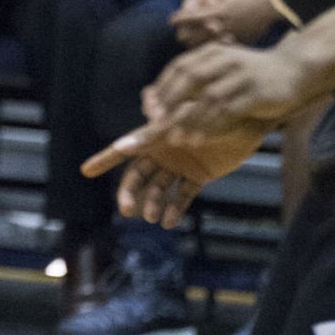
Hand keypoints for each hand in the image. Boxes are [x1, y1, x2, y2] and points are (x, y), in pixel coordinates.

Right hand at [82, 117, 270, 226]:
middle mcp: (165, 151)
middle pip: (139, 175)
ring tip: (154, 217)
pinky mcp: (198, 176)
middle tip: (128, 209)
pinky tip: (170, 221)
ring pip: (159, 188)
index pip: (125, 148)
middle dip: (130, 193)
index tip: (86, 170)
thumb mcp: (184, 120)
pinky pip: (182, 195)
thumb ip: (155, 133)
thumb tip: (124, 145)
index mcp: (157, 135)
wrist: (248, 120)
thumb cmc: (215, 113)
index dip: (105, 159)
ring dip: (154, 204)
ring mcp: (180, 165)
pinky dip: (175, 209)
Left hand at [143, 40, 312, 133]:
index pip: (180, 67)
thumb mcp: (223, 69)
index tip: (150, 109)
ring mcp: (242, 75)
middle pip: (190, 78)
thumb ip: (197, 79)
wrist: (293, 70)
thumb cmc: (251, 74)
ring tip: (176, 138)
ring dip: (190, 119)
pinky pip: (230, 111)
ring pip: (209, 98)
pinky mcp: (257, 92)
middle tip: (158, 123)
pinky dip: (212, 126)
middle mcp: (225, 59)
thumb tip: (159, 95)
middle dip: (172, 102)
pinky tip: (202, 139)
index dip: (163, 88)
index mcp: (213, 52)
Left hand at [172, 0, 276, 45]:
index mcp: (220, 11)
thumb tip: (190, 3)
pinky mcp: (241, 44)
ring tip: (189, 42)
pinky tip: (207, 50)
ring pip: (207, 46)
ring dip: (197, 44)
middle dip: (186, 34)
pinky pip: (221, 50)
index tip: (171, 20)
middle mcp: (225, 26)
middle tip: (179, 34)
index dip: (181, 18)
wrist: (273, 5)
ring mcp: (234, 37)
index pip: (194, 17)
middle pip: (197, 35)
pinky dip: (212, 50)